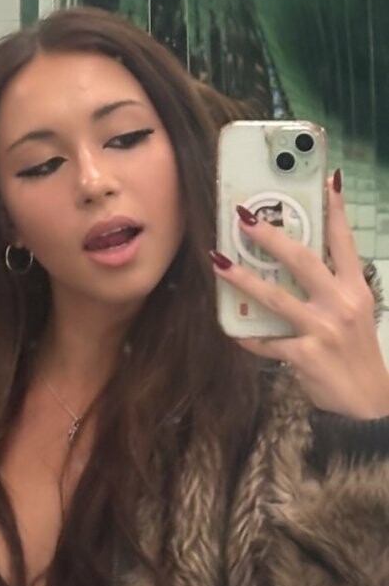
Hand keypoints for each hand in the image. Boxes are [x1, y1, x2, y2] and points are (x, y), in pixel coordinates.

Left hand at [210, 171, 388, 419]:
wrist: (368, 405)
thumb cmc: (356, 356)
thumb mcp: (355, 317)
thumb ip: (332, 291)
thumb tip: (300, 266)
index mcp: (356, 291)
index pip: (345, 243)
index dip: (335, 210)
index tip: (327, 179)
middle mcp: (341, 305)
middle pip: (303, 261)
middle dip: (271, 237)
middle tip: (244, 219)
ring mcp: (323, 330)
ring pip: (276, 297)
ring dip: (243, 278)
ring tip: (218, 261)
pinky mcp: (305, 355)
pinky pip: (266, 341)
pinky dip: (248, 336)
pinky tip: (232, 329)